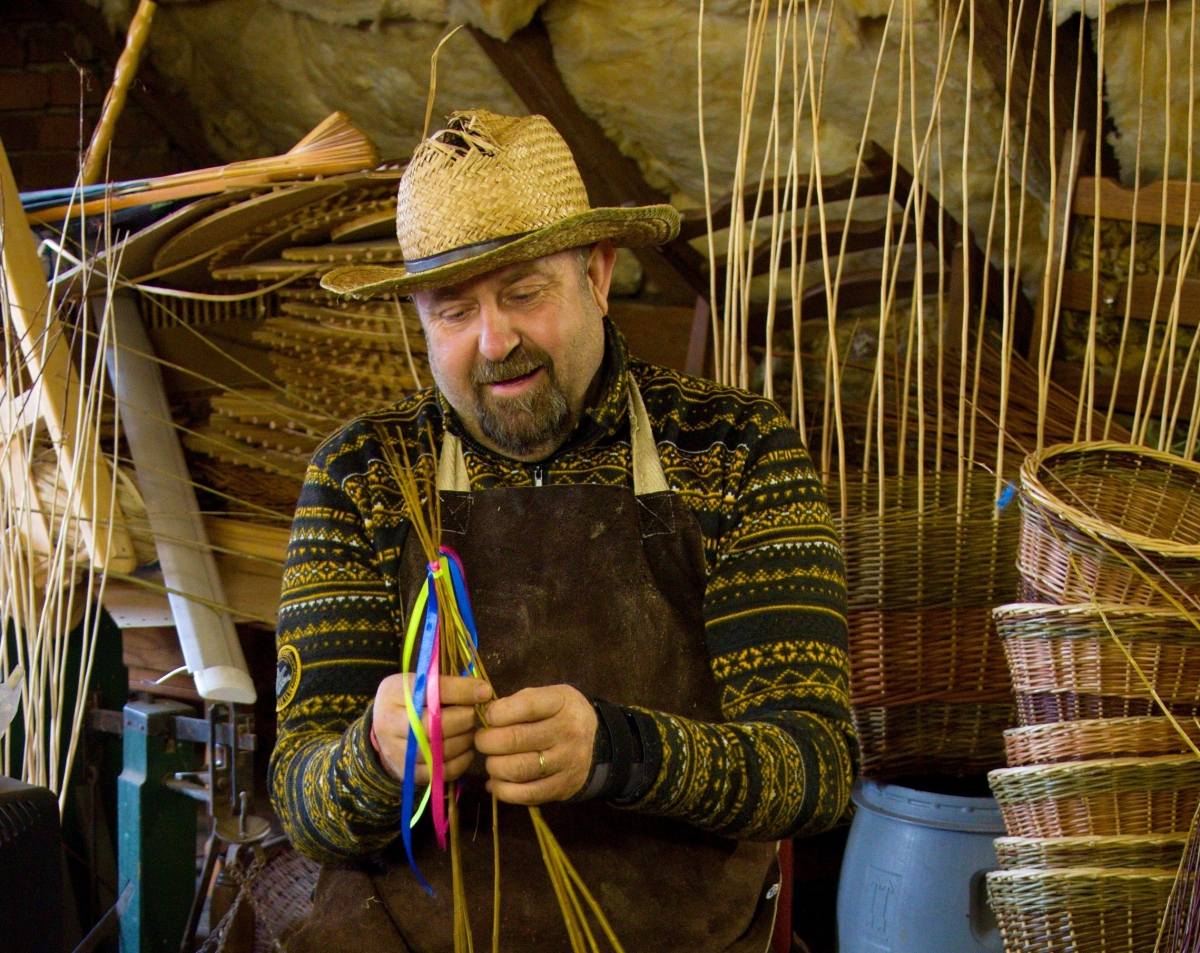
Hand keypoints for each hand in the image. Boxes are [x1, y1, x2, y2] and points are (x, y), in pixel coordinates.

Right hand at [372, 673, 491, 784]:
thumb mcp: (422, 684)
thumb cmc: (412, 701)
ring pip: (438, 751)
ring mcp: (395, 752)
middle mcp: (388, 723)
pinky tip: (465, 750)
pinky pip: (441, 771)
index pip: (430, 691)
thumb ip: (449, 685)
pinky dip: (461, 761)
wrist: (386, 729)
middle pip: (433, 725)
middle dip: (463, 719)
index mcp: (392, 692)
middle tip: (471, 716)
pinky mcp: (407, 774)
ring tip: (468, 731)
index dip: (462, 691)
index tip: (484, 692)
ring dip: (463, 741)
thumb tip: (484, 692)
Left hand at [474, 685, 597, 804]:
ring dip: (493, 766)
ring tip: (491, 760)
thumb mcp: (551, 696)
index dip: (498, 712)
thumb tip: (488, 716)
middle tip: (482, 741)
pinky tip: (495, 783)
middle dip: (487, 741)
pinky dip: (502, 790)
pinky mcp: (561, 788)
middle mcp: (568, 732)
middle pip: (516, 739)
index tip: (488, 716)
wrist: (599, 745)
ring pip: (518, 769)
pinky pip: (525, 794)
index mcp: (563, 703)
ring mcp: (566, 762)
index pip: (526, 706)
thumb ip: (521, 701)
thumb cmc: (563, 715)